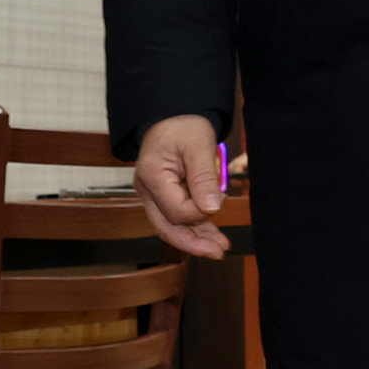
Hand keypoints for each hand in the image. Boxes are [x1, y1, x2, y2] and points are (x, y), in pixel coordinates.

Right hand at [134, 115, 230, 257]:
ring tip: (220, 247)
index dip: (201, 211)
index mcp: (152, 176)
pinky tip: (212, 237)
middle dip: (193, 243)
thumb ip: (204, 177)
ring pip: (172, 227)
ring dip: (196, 238)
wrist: (174, 116)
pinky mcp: (163, 197)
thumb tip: (212, 209)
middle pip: (167, 227)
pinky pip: (177, 218)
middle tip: (219, 251)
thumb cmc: (184, 125)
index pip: (176, 210)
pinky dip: (194, 227)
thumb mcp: (199, 145)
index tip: (221, 198)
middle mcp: (147, 190)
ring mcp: (153, 195)